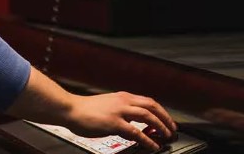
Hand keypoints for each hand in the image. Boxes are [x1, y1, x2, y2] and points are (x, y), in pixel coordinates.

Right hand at [62, 91, 176, 150]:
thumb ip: (121, 111)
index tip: (167, 120)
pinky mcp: (114, 123)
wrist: (71, 109)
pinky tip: (152, 146)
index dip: (160, 111)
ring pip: (148, 116)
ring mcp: (120, 111)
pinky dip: (147, 140)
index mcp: (123, 96)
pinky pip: (136, 132)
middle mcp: (124, 101)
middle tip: (172, 129)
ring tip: (166, 137)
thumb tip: (131, 123)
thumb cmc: (85, 109)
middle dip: (165, 118)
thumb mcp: (108, 105)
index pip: (148, 101)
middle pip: (152, 107)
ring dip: (160, 127)